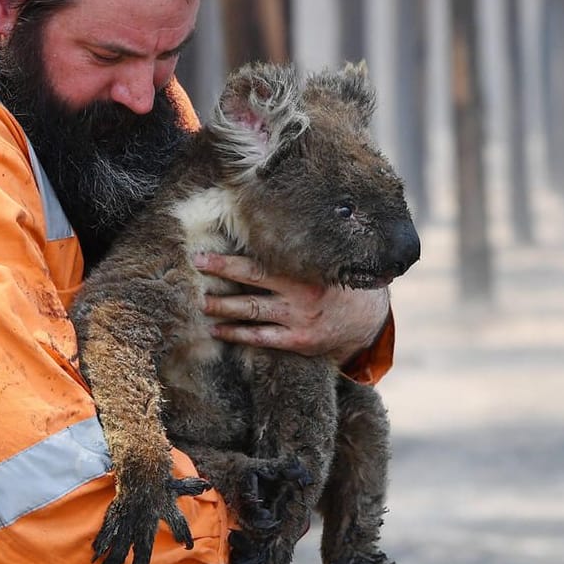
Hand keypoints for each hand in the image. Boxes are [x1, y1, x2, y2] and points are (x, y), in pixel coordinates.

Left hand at [192, 253, 389, 364]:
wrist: (367, 320)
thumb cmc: (338, 282)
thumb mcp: (326, 261)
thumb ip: (300, 250)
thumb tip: (266, 223)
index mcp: (307, 269)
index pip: (261, 260)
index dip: (230, 258)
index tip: (204, 253)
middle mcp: (301, 293)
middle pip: (252, 281)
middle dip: (221, 273)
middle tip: (196, 266)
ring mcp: (299, 319)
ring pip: (252, 311)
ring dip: (223, 307)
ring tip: (201, 302)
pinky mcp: (298, 341)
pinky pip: (261, 338)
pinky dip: (237, 334)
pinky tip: (218, 329)